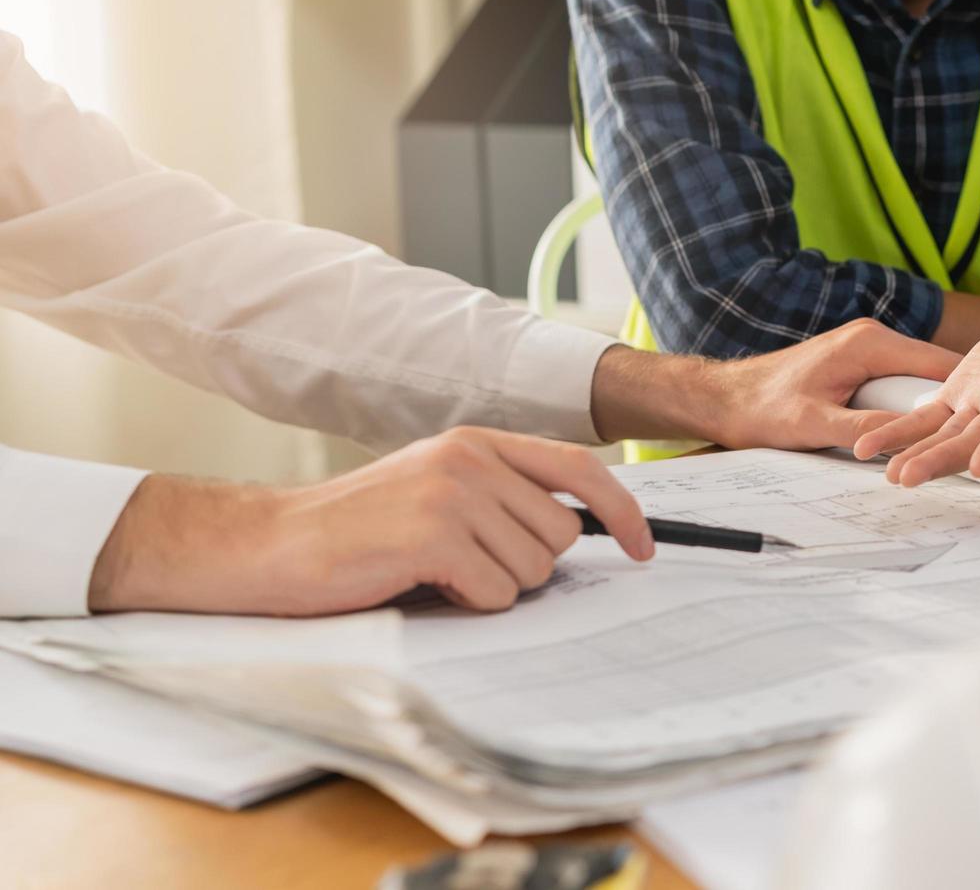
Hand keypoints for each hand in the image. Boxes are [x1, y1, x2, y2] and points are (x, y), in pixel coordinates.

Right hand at [88, 428, 653, 615]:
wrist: (273, 545)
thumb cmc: (360, 529)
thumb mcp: (439, 488)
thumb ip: (503, 494)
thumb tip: (582, 530)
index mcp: (478, 441)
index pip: (581, 469)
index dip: (623, 511)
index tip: (642, 548)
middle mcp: (471, 458)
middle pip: (560, 535)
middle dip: (526, 566)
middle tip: (467, 566)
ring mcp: (452, 494)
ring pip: (532, 570)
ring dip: (492, 587)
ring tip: (437, 572)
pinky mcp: (431, 535)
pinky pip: (494, 592)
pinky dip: (466, 603)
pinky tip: (420, 584)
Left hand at [706, 319, 963, 450]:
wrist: (723, 400)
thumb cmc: (760, 408)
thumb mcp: (814, 425)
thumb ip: (864, 430)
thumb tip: (910, 444)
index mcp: (869, 343)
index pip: (939, 363)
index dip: (967, 394)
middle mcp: (872, 339)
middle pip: (932, 374)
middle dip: (949, 407)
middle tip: (970, 444)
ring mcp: (865, 352)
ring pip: (915, 383)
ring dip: (927, 412)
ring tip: (948, 446)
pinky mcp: (856, 368)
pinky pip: (896, 388)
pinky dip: (905, 411)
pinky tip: (912, 439)